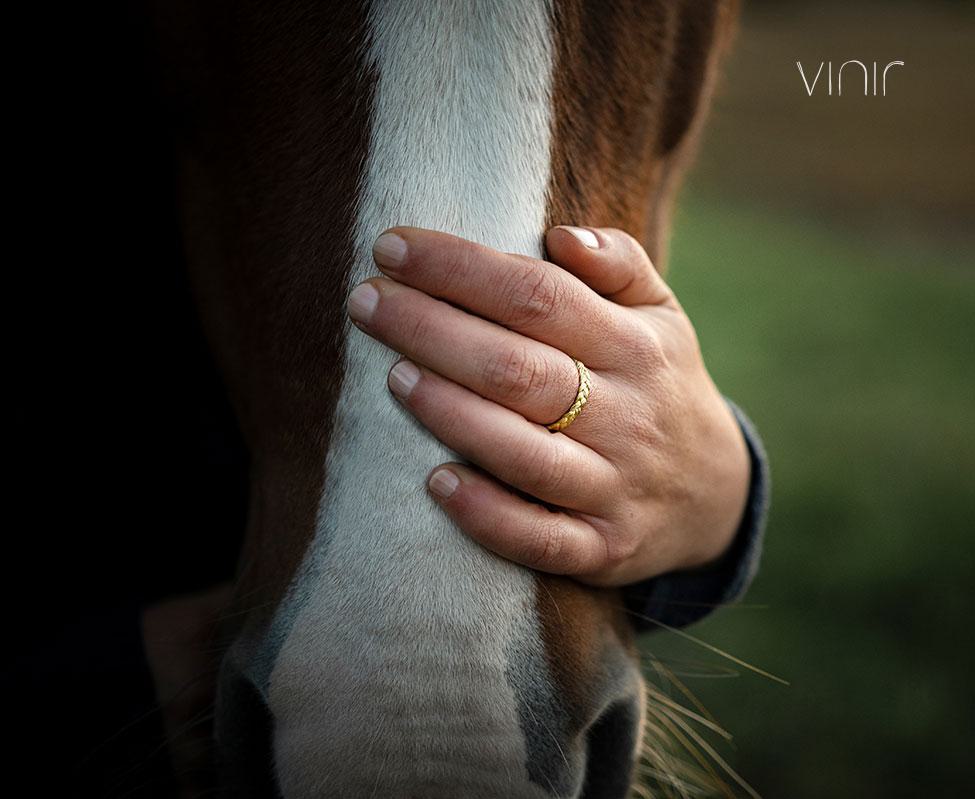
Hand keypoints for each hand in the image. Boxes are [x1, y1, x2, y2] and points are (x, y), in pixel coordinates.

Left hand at [346, 226, 749, 586]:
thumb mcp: (663, 316)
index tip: (393, 248)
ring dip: (450, 413)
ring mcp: (614, 487)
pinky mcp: (600, 548)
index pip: (538, 296)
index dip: (461, 269)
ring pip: (523, 451)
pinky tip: (435, 483)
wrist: (714, 493)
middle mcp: (626, 415)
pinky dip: (487, 514)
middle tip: (366, 302)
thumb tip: (560, 236)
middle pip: (517, 368)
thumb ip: (621, 265)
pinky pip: (539, 538)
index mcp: (636, 347)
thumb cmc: (661, 384)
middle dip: (433, 330)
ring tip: (393, 375)